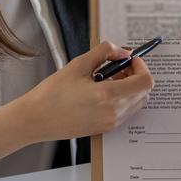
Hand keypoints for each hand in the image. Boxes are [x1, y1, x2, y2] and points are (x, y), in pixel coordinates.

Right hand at [20, 40, 154, 140]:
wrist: (36, 120)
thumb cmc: (52, 94)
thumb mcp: (79, 64)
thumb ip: (104, 52)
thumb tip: (122, 51)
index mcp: (108, 95)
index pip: (145, 82)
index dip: (142, 67)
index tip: (130, 59)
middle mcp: (113, 112)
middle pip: (144, 93)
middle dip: (137, 76)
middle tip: (119, 66)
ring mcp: (110, 123)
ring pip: (136, 103)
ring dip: (130, 88)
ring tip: (109, 78)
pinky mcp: (105, 129)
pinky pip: (125, 112)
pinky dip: (122, 99)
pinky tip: (103, 91)